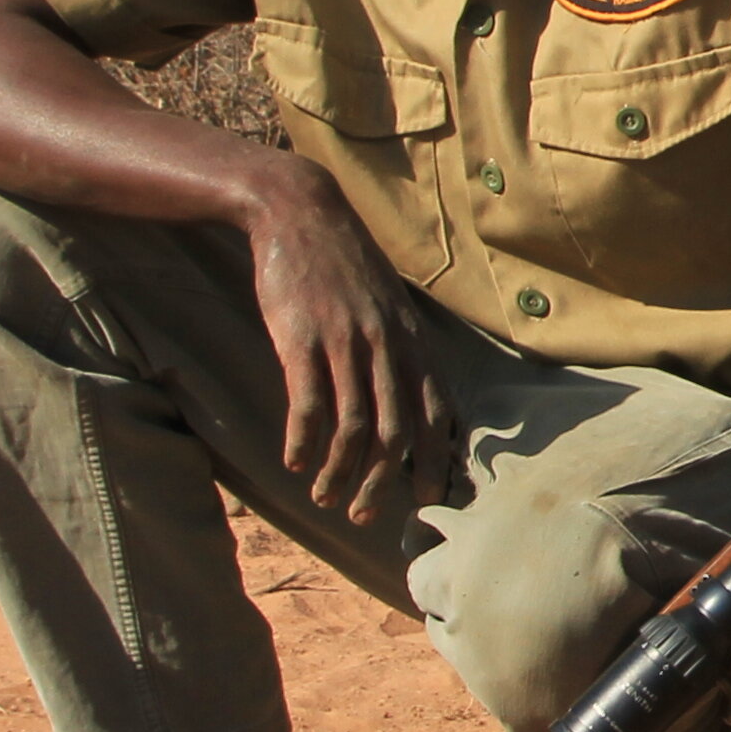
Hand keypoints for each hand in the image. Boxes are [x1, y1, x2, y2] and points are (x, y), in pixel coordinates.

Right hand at [245, 172, 446, 524]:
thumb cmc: (345, 266)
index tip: (431, 500)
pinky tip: (293, 462)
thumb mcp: (390, 306)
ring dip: (340, 475)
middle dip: (384, 486)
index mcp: (412, 342)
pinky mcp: (302, 340)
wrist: (301, 213)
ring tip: (325, 499)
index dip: (437, 462)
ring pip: (353, 429)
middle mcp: (386, 347)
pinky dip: (303, 442)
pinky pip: (309, 405)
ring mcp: (345, 344)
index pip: (437, 415)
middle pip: (396, 435)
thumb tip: (412, 404)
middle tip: (366, 518)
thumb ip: (402, 352)